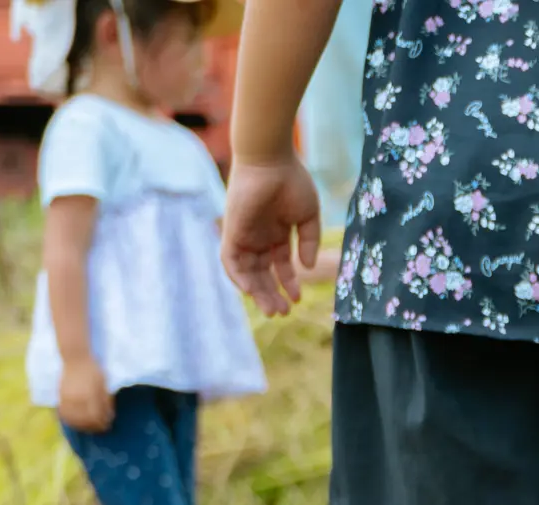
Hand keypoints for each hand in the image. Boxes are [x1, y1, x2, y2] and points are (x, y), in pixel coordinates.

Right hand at [56, 358, 114, 432]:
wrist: (75, 358)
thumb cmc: (93, 370)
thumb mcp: (104, 385)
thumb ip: (106, 401)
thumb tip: (108, 416)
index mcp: (90, 395)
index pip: (97, 416)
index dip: (102, 423)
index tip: (107, 425)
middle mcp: (78, 398)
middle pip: (85, 420)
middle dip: (94, 426)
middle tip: (100, 428)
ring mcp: (67, 397)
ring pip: (73, 419)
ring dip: (82, 426)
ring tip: (88, 427)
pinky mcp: (61, 395)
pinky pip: (64, 412)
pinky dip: (70, 419)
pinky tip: (75, 421)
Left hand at [221, 154, 322, 314]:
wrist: (271, 159)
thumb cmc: (292, 181)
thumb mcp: (308, 216)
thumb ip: (308, 242)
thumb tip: (306, 266)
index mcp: (277, 233)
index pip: (279, 266)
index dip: (288, 283)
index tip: (298, 299)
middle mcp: (259, 237)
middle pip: (262, 273)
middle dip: (272, 294)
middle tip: (283, 312)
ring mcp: (244, 235)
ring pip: (247, 272)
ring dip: (257, 292)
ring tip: (271, 309)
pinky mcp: (232, 231)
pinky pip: (230, 260)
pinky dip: (237, 277)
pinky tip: (250, 291)